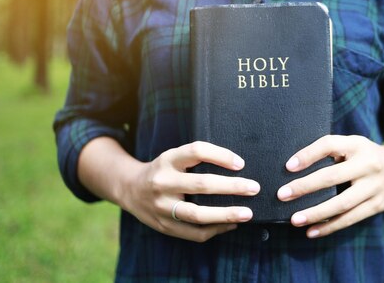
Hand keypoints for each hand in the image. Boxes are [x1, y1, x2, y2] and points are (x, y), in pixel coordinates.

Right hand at [120, 141, 260, 241]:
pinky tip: (231, 224)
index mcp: (168, 160)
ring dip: (226, 214)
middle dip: (231, 187)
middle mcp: (163, 182)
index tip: (241, 163)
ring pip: (198, 214)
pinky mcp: (164, 225)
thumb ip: (197, 159)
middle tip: (254, 188)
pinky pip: (194, 233)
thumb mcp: (174, 157)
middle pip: (201, 185)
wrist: (129, 189)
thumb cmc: (163, 170)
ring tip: (247, 213)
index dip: (220, 155)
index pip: (196, 151)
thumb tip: (237, 166)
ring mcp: (162, 206)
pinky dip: (216, 230)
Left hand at [277, 135, 383, 237]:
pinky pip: (350, 218)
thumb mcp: (352, 145)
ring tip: (294, 220)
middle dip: (305, 187)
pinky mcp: (377, 205)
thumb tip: (293, 167)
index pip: (329, 145)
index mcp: (357, 145)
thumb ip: (330, 152)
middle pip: (332, 176)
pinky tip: (311, 231)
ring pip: (342, 203)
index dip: (308, 154)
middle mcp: (367, 164)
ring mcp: (374, 186)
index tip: (288, 166)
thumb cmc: (365, 155)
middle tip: (282, 195)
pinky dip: (330, 226)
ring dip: (316, 213)